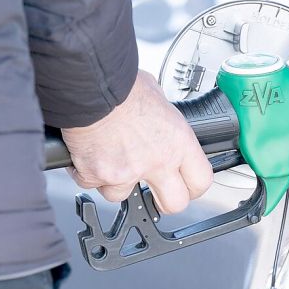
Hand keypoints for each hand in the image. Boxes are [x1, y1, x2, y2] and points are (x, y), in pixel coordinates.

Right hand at [61, 70, 213, 212]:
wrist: (89, 87)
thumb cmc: (121, 85)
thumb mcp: (157, 96)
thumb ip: (162, 117)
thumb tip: (159, 117)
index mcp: (178, 142)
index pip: (201, 180)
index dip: (194, 187)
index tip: (188, 186)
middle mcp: (157, 161)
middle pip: (174, 203)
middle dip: (163, 200)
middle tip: (154, 190)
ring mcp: (126, 172)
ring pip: (123, 195)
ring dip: (115, 181)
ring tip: (109, 157)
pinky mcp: (97, 175)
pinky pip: (91, 183)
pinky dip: (87, 172)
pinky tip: (88, 153)